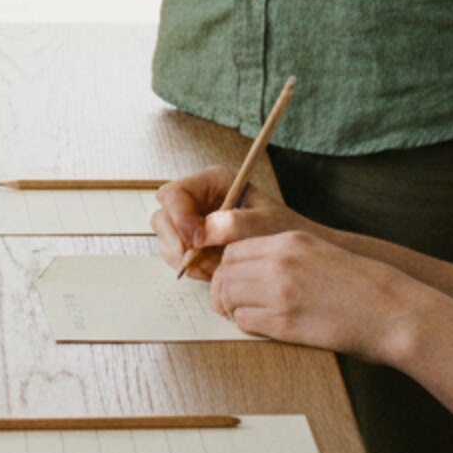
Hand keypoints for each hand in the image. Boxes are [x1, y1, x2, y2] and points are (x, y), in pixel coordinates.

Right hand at [152, 169, 309, 279]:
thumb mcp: (264, 224)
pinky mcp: (190, 241)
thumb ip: (233, 225)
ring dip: (184, 258)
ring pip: (164, 238)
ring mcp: (190, 220)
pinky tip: (213, 270)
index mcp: (212, 181)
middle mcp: (197, 197)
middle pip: (162, 216)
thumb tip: (198, 234)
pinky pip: (173, 254)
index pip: (174, 193)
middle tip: (198, 259)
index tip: (196, 242)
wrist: (289, 254)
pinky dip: (189, 267)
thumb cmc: (281, 232)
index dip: (179, 218)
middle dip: (177, 242)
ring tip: (215, 267)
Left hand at [208, 233, 420, 361]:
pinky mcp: (286, 322)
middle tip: (229, 302)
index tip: (231, 280)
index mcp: (289, 241)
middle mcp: (281, 262)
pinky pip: (245, 320)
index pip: (234, 249)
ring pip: (229, 295)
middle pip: (225, 272)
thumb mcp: (320, 252)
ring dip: (231, 307)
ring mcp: (281, 292)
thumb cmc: (362, 286)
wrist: (394, 312)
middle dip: (222, 288)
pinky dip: (246, 324)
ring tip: (243, 315)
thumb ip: (284, 255)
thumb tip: (249, 269)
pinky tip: (262, 326)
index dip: (227, 267)